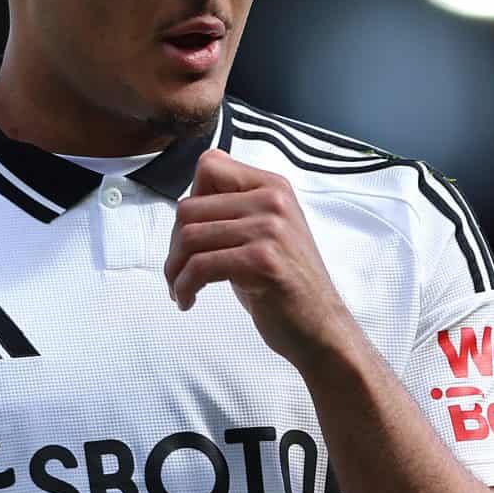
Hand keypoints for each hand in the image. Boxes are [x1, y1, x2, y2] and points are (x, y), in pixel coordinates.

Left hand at [164, 149, 361, 367]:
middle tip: (179, 273)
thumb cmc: (283, 284)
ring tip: (181, 289)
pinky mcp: (262, 260)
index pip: (209, 166)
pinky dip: (184, 287)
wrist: (319, 327)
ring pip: (189, 237)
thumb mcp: (263, 234)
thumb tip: (185, 204)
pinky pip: (199, 266)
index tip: (193, 236)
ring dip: (175, 269)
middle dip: (174, 245)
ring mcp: (269, 229)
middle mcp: (272, 199)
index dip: (191, 202)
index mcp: (272, 186)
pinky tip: (187, 301)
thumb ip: (233, 211)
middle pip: (189, 207)